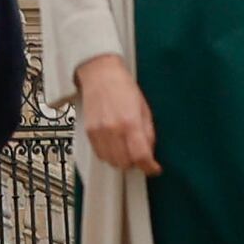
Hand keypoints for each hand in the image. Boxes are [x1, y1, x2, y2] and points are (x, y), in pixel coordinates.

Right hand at [75, 53, 159, 176]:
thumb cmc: (124, 88)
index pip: (141, 156)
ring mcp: (99, 132)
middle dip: (136, 163)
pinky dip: (109, 156)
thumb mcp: (144, 109)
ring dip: (122, 161)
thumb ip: (148, 134)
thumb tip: (149, 154)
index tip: (154, 168)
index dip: (150, 167)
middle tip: (140, 154)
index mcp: (131, 122)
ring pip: (112, 162)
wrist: (100, 74)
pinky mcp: (89, 133)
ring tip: (126, 149)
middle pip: (126, 163)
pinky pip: (100, 155)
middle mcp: (113, 130)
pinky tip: (115, 145)